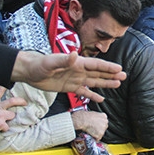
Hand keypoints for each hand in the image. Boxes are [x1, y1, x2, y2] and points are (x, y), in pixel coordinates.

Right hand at [0, 86, 26, 135]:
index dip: (6, 86)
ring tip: (5, 121)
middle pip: (13, 101)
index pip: (0, 90)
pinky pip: (7, 127)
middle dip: (21, 101)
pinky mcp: (2, 124)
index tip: (11, 84)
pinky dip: (4, 129)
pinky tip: (0, 129)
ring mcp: (1, 115)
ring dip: (10, 118)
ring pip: (12, 115)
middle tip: (25, 102)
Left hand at [11, 51, 125, 102]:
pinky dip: (93, 95)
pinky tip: (101, 99)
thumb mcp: (51, 63)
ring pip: (94, 82)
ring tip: (118, 84)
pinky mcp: (70, 87)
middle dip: (111, 74)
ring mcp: (75, 79)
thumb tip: (75, 55)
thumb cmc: (39, 65)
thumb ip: (64, 60)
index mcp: (77, 63)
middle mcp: (79, 71)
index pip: (96, 65)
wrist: (30, 72)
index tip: (119, 69)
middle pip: (98, 73)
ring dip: (106, 83)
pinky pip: (84, 92)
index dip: (108, 67)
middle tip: (124, 76)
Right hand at [71, 110, 107, 140]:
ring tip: (91, 133)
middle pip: (103, 128)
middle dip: (99, 130)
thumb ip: (97, 118)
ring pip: (101, 133)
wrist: (84, 120)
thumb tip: (95, 122)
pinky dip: (94, 138)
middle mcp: (105, 122)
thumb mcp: (94, 114)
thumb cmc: (86, 116)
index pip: (104, 122)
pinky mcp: (100, 134)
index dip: (99, 125)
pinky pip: (98, 138)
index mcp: (104, 116)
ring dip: (96, 134)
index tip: (96, 126)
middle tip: (93, 130)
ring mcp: (103, 128)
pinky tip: (91, 136)